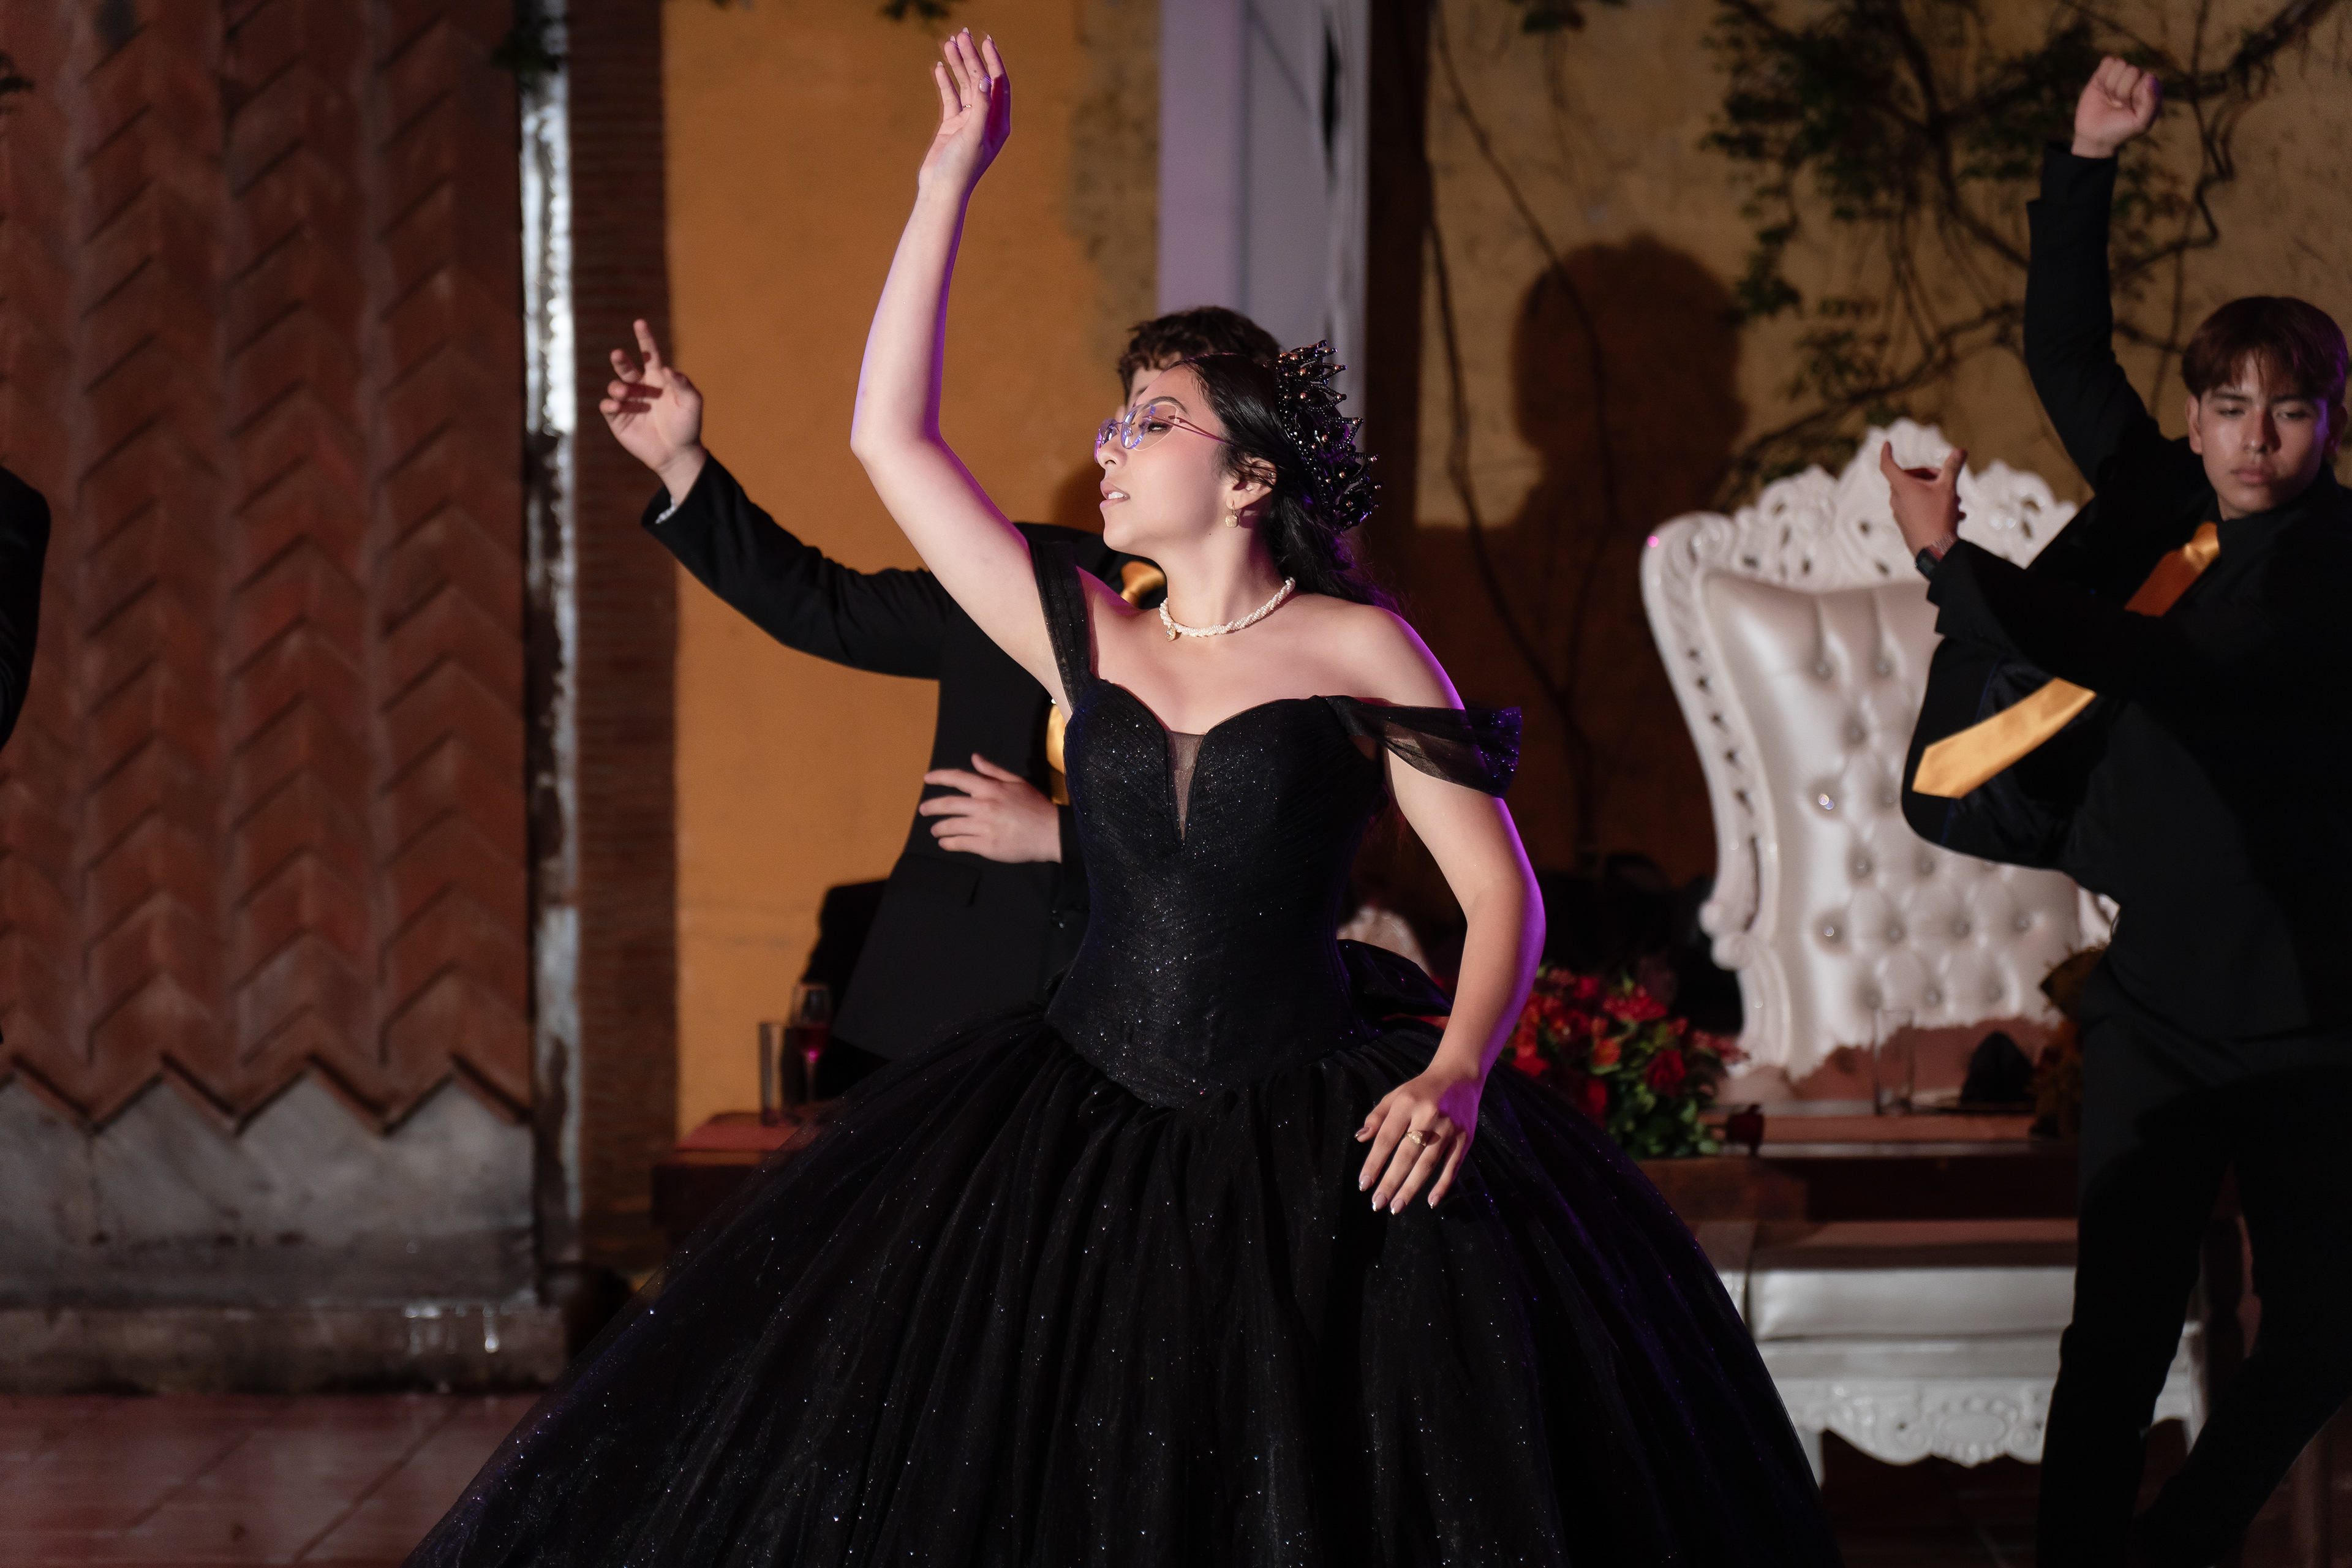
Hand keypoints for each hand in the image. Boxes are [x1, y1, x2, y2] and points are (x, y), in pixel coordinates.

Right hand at [602, 320, 706, 502]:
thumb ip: (684, 385)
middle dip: (620, 360)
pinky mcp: (618, 419)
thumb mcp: (692, 404)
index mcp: (658, 379)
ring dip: (617, 387)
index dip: (645, 338)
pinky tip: (617, 406)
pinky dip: (610, 404)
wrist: (677, 454)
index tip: (640, 322)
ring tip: (624, 393)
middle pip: (626, 367)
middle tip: (618, 355)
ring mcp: (628, 402)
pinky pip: (608, 407)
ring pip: (615, 386)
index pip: (649, 354)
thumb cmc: (688, 427)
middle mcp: (641, 387)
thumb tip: (668, 369)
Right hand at [917, 31, 1010, 196]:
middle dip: (972, 57)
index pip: (998, 84)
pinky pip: (949, 97)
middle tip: (961, 35)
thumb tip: (984, 78)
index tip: (984, 40)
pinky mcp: (951, 125)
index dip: (993, 61)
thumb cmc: (962, 168)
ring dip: (957, 65)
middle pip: (980, 80)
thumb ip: (980, 106)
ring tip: (948, 43)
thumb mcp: (974, 135)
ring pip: (964, 85)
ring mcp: (968, 121)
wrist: (942, 190)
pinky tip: (938, 67)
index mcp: (999, 122)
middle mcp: (986, 119)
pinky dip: (944, 82)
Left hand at [917, 754, 1061, 862]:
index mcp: (990, 788)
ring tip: (935, 830)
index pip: (958, 778)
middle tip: (923, 810)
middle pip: (948, 804)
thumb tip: (974, 758)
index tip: (927, 778)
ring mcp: (983, 827)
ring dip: (939, 828)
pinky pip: (960, 844)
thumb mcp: (1017, 782)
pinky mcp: (986, 846)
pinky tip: (945, 844)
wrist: (1050, 833)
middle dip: (931, 807)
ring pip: (951, 826)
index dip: (940, 777)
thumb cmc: (1035, 806)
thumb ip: (993, 770)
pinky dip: (949, 844)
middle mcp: (983, 806)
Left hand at [1356, 1061, 1482, 1211]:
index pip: (1386, 1138)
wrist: (1460, 1076)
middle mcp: (1428, 1116)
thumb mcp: (1395, 1096)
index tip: (1363, 1184)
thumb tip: (1360, 1139)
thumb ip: (1377, 1117)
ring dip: (1411, 1188)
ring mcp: (1449, 1128)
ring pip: (1428, 1164)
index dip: (1374, 1163)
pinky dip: (1442, 1185)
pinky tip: (1431, 1201)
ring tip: (1397, 1206)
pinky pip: (1453, 1166)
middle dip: (1391, 1182)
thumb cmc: (1421, 1089)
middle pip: (1406, 1155)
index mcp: (1407, 1104)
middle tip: (1378, 1203)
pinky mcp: (1465, 1138)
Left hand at [1879, 443, 1965, 555]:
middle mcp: (1896, 499)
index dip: (1886, 452)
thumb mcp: (1948, 488)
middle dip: (1930, 476)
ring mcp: (1900, 513)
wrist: (1935, 551)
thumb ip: (1952, 468)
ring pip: (1918, 494)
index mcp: (1902, 487)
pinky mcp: (1906, 525)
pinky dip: (1935, 507)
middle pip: (1909, 478)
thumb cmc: (1939, 516)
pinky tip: (1956, 516)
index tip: (1886, 443)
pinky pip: (1919, 509)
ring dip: (1936, 493)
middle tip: (1946, 482)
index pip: (1887, 464)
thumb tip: (1961, 450)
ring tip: (1957, 502)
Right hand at [2073, 56, 2159, 157]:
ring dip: (2111, 85)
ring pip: (2119, 65)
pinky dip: (2102, 77)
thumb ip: (2151, 103)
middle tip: (2118, 105)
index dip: (2135, 94)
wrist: (2094, 136)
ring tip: (2110, 99)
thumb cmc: (2120, 130)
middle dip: (2121, 91)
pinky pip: (2107, 62)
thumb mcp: (2140, 123)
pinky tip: (2102, 89)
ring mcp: (2122, 75)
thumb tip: (2149, 77)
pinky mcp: (2105, 73)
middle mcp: (2139, 79)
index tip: (2129, 109)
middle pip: (2132, 70)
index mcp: (2152, 89)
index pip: (2147, 78)